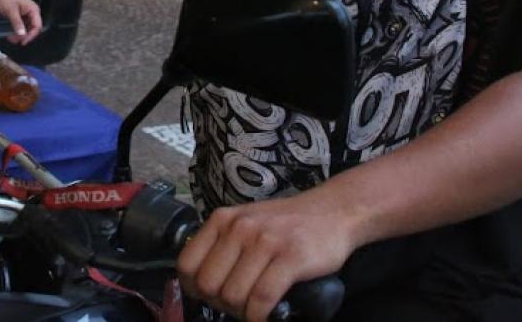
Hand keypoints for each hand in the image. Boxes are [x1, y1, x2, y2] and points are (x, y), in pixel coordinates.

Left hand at [0, 0, 41, 44]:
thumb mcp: (11, 11)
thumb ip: (17, 22)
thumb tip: (22, 34)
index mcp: (33, 10)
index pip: (37, 27)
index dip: (31, 35)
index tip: (23, 41)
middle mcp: (32, 13)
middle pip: (33, 29)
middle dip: (24, 36)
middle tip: (14, 41)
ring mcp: (27, 14)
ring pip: (27, 28)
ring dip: (20, 35)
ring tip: (11, 39)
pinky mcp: (22, 16)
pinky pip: (22, 26)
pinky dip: (17, 31)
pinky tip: (10, 34)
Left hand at [177, 191, 356, 321]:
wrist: (334, 210)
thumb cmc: (287, 223)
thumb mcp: (246, 221)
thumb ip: (224, 243)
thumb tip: (202, 281)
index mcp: (223, 219)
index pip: (187, 264)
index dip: (194, 289)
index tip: (211, 297)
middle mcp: (239, 228)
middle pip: (209, 285)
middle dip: (220, 304)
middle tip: (238, 306)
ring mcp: (266, 241)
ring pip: (234, 295)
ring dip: (242, 312)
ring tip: (254, 310)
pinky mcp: (291, 257)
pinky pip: (262, 299)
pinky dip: (259, 316)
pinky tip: (265, 317)